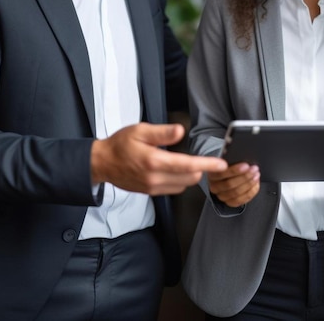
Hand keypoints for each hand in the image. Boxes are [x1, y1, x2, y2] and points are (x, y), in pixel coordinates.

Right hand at [91, 122, 226, 194]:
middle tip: (205, 158)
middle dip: (200, 169)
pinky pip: (173, 189)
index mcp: (153, 161)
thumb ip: (162, 132)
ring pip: (183, 185)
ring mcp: (152, 188)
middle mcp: (154, 178)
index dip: (207, 164)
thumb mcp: (140, 130)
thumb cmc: (120, 144)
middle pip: (189, 178)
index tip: (221, 164)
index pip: (187, 165)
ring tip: (189, 162)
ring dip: (190, 175)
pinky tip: (175, 169)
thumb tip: (180, 131)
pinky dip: (180, 180)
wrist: (102, 163)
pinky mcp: (150, 193)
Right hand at [208, 162, 259, 207]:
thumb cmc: (228, 165)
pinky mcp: (229, 202)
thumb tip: (242, 156)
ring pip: (236, 193)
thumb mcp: (227, 160)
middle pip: (230, 184)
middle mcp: (215, 186)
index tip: (245, 165)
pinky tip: (255, 184)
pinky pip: (240, 200)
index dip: (234, 170)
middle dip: (245, 176)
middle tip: (254, 169)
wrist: (225, 175)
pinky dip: (250, 192)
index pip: (221, 174)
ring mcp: (222, 196)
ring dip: (249, 184)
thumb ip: (231, 159)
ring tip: (256, 175)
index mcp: (212, 174)